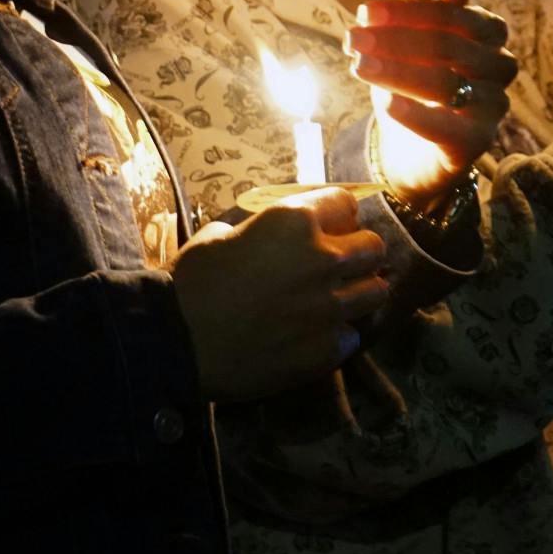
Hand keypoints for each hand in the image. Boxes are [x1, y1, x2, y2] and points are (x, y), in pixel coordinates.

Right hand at [171, 186, 388, 400]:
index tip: (328, 226)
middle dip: (358, 253)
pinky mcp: (327, 350)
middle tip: (336, 265)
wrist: (176, 342)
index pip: (346, 203)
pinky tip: (312, 336)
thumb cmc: (190, 281)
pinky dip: (337, 335)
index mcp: (295, 222)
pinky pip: (352, 335)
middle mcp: (323, 260)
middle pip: (373, 247)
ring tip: (334, 300)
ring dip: (357, 292)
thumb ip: (257, 231)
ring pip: (375, 292)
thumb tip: (261, 236)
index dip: (337, 215)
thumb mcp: (219, 235)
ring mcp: (330, 308)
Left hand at [347, 0, 517, 205]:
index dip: (408, 12)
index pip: (452, 13)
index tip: (364, 13)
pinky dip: (415, 115)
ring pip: (447, 84)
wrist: (415, 148)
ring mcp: (492, 106)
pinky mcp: (476, 143)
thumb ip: (425, 15)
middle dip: (395, 40)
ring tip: (359, 66)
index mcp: (490, 32)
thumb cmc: (416, 83)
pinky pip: (448, 128)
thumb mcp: (414, 43)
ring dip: (397, 72)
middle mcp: (499, 66)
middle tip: (353, 39)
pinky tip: (387, 103)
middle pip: (449, 46)